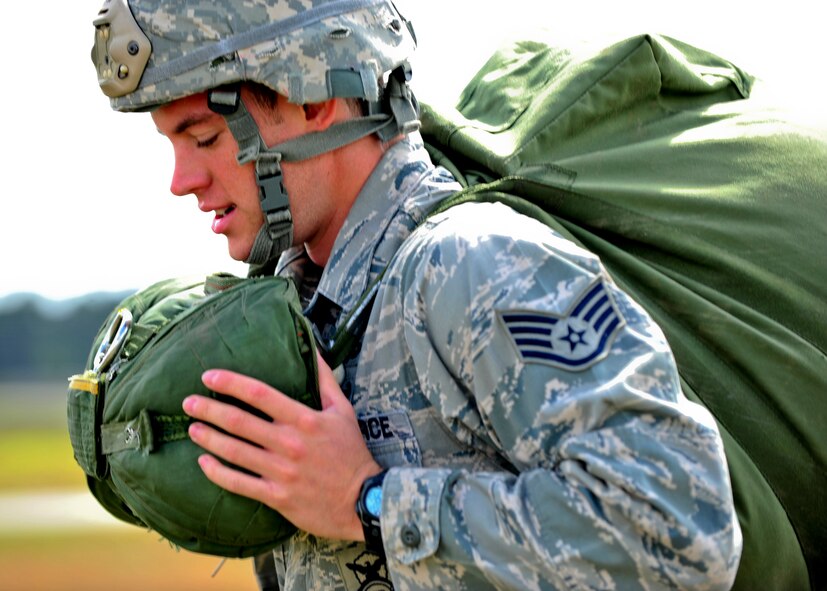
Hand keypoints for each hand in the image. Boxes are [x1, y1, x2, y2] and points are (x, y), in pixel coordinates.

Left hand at [182, 352, 381, 540]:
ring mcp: (281, 471)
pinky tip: (204, 462)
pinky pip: (239, 483)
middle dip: (209, 410)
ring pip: (234, 452)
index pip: (259, 394)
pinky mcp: (276, 496)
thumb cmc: (351, 451)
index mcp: (304, 419)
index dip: (230, 383)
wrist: (363, 499)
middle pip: (239, 422)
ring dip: (209, 438)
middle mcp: (289, 443)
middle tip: (189, 403)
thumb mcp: (343, 410)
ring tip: (192, 429)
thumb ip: (324, 378)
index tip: (209, 377)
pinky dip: (217, 472)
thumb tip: (312, 346)